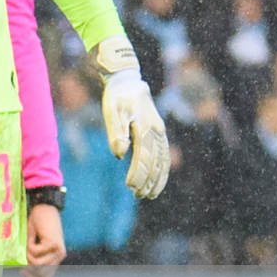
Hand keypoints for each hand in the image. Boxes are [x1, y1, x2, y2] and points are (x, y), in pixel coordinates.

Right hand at [22, 203, 65, 276]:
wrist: (45, 207)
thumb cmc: (39, 223)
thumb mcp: (34, 243)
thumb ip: (33, 256)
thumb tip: (24, 270)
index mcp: (56, 257)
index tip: (22, 273)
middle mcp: (59, 256)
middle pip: (42, 274)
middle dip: (29, 270)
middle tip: (20, 265)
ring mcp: (57, 250)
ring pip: (36, 263)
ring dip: (27, 254)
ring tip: (28, 242)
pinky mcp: (52, 244)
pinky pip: (35, 252)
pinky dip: (29, 244)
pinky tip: (33, 235)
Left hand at [95, 35, 169, 198]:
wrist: (128, 81)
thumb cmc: (117, 97)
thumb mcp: (112, 112)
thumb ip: (116, 133)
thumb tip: (120, 154)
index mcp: (144, 128)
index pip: (143, 157)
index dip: (138, 173)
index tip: (130, 186)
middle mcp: (156, 131)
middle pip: (155, 162)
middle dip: (148, 180)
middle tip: (139, 195)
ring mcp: (160, 132)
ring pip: (163, 160)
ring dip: (158, 178)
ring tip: (150, 194)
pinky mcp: (158, 132)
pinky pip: (164, 154)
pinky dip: (163, 169)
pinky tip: (158, 179)